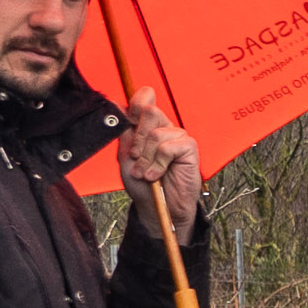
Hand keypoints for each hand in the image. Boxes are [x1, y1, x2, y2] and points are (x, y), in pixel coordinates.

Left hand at [120, 91, 204, 234]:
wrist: (157, 206)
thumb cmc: (143, 185)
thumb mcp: (125, 156)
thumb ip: (124, 131)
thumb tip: (118, 105)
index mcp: (148, 128)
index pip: (144, 100)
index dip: (136, 102)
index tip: (130, 119)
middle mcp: (164, 128)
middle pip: (149, 111)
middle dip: (137, 139)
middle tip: (136, 157)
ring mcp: (178, 137)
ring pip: (156, 134)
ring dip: (146, 158)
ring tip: (146, 173)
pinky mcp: (189, 148)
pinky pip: (168, 147)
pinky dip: (158, 164)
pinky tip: (157, 175)